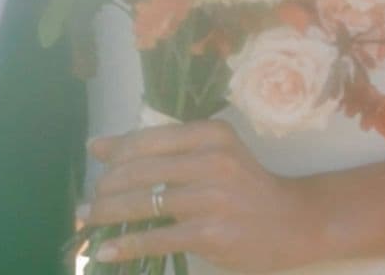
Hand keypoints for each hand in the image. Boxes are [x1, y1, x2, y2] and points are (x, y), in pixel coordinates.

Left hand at [84, 120, 341, 270]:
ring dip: (108, 215)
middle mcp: (212, 160)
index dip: (114, 157)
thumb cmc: (245, 186)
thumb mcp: (209, 154)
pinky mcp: (212, 233)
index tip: (95, 170)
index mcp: (209, 134)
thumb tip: (97, 147)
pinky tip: (107, 250)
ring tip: (89, 222)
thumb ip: (158, 148)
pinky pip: (157, 237)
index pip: (146, 140)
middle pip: (139, 171)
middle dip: (105, 189)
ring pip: (144, 203)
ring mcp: (213, 198)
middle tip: (89, 204)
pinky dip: (127, 243)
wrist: (295, 221)